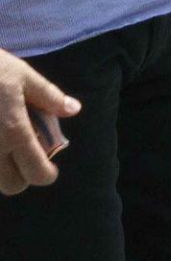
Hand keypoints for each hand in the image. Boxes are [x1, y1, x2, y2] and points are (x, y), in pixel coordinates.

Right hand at [0, 49, 80, 195]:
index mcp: (13, 132)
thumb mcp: (20, 74)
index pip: (38, 175)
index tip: (47, 164)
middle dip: (20, 177)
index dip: (47, 173)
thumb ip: (48, 96)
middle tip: (20, 157)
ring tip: (2, 147)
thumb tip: (73, 109)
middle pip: (11, 186)